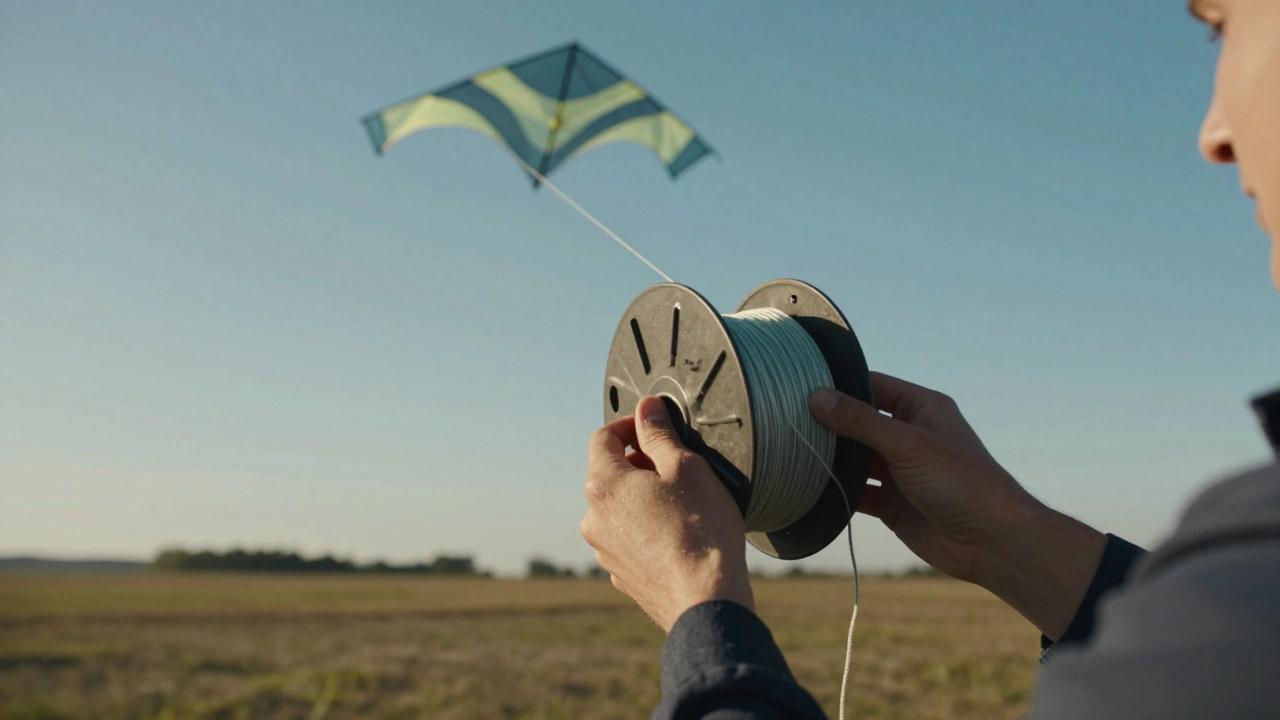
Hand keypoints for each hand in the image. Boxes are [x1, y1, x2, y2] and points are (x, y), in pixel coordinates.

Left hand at [581, 396, 753, 630]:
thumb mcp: (686, 467)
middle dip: (639, 465)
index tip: (655, 428)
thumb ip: (659, 435)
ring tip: (683, 506)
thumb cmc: (701, 530)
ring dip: (642, 500)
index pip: (602, 437)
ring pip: (619, 510)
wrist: (706, 601)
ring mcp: (604, 551)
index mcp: (603, 484)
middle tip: (678, 468)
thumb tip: (646, 408)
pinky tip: (678, 537)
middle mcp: (593, 518)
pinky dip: (646, 531)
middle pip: (609, 475)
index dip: (629, 426)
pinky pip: (628, 540)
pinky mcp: (621, 576)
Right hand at [810, 373, 1105, 640]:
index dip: (840, 385)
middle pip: (859, 422)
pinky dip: (836, 490)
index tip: (800, 384)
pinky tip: (809, 487)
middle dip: (828, 423)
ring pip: (855, 458)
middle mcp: (909, 436)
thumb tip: (817, 397)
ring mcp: (899, 471)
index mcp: (922, 408)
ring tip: (790, 449)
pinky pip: (857, 492)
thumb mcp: (908, 444)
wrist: (991, 542)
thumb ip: (861, 421)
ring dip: (830, 457)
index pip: (873, 385)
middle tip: (786, 418)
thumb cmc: (962, 483)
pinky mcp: (892, 504)